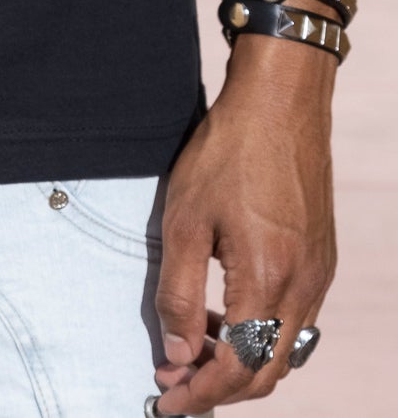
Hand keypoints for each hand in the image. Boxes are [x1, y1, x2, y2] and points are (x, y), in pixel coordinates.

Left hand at [152, 35, 335, 412]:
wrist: (282, 100)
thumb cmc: (230, 149)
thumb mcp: (185, 217)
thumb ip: (177, 291)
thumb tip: (177, 352)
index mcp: (267, 278)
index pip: (237, 369)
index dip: (200, 394)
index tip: (167, 400)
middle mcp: (303, 286)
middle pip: (267, 373)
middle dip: (219, 388)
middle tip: (175, 378)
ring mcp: (318, 274)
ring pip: (283, 350)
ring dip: (240, 362)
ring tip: (192, 345)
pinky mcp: (322, 259)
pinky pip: (295, 320)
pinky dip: (260, 333)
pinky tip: (224, 312)